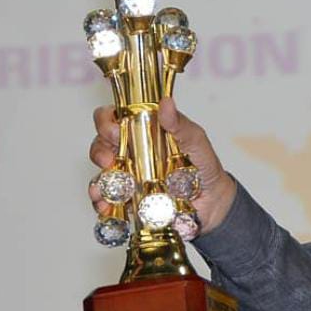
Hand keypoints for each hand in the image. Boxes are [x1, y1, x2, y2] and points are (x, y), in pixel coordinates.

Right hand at [89, 96, 237, 233]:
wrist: (213, 202)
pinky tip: (106, 207)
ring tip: (100, 192)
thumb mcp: (196, 141)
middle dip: (99, 152)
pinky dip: (103, 204)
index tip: (115, 132)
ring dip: (97, 183)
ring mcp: (128, 176)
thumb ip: (180, 124)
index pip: (114, 118)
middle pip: (101, 145)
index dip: (106, 121)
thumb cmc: (205, 165)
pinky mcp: (129, 199)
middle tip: (109, 161)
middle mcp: (131, 151)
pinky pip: (109, 200)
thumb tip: (166, 103)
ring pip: (101, 174)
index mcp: (143, 130)